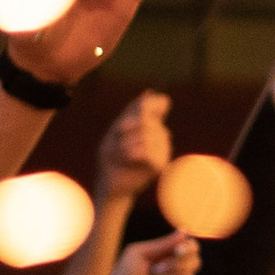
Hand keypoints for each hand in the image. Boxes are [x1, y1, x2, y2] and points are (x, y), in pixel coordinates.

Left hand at [53, 228, 197, 274]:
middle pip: (195, 262)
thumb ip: (161, 244)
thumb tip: (184, 233)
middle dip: (176, 264)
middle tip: (157, 270)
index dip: (189, 247)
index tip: (179, 249)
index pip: (190, 248)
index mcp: (166, 259)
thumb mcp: (137, 254)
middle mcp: (174, 273)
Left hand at [95, 88, 171, 208]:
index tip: (129, 116)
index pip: (157, 104)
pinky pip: (147, 151)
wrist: (110, 183)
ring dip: (126, 144)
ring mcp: (163, 150)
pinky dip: (132, 153)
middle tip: (117, 144)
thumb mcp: (117, 130)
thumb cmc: (112, 156)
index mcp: (151, 125)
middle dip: (126, 130)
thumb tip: (150, 91)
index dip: (146, 105)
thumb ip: (132, 112)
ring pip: (147, 135)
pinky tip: (128, 160)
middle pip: (146, 120)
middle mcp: (161, 135)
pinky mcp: (161, 164)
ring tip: (121, 155)